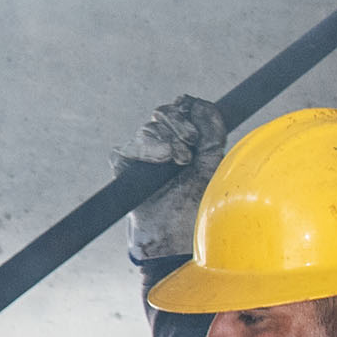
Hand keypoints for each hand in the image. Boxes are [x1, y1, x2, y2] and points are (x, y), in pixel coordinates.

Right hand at [114, 95, 225, 259]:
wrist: (178, 234)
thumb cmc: (197, 205)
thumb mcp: (213, 163)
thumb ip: (211, 130)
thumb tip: (198, 102)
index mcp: (183, 142)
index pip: (179, 110)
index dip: (187, 111)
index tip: (199, 128)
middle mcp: (162, 146)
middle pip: (162, 114)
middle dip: (179, 125)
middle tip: (190, 145)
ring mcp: (141, 156)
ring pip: (148, 128)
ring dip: (166, 140)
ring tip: (178, 161)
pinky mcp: (124, 167)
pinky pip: (127, 147)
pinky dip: (146, 148)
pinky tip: (162, 158)